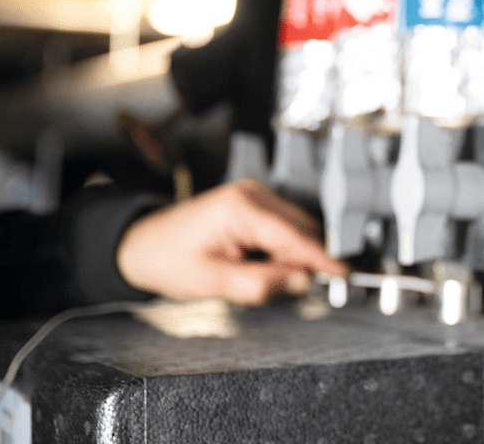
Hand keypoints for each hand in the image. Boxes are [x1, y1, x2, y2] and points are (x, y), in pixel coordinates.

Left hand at [116, 179, 346, 304]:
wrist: (139, 244)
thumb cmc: (166, 260)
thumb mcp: (213, 282)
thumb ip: (260, 284)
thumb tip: (301, 282)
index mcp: (241, 209)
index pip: (294, 236)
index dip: (321, 258)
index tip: (343, 273)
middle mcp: (251, 194)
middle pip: (300, 229)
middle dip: (302, 260)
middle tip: (286, 289)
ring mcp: (253, 195)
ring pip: (294, 227)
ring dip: (290, 255)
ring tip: (256, 275)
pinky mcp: (252, 202)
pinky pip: (282, 226)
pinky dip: (280, 247)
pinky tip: (257, 263)